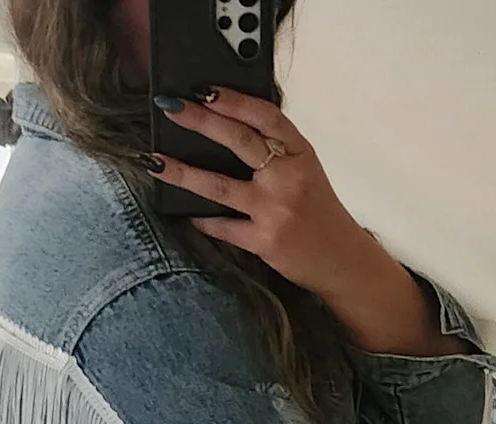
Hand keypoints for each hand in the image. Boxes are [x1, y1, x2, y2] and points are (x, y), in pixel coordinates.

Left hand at [150, 90, 464, 354]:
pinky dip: (202, 220)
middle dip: (201, 121)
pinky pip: (223, 227)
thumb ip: (277, 149)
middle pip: (239, 141)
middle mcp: (288, 178)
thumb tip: (230, 124)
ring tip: (155, 161)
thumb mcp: (306, 170)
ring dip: (183, 173)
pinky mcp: (264, 242)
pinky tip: (184, 213)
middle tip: (171, 107)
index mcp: (301, 152)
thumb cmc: (319, 212)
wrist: (341, 260)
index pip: (265, 116)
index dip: (233, 99)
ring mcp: (275, 210)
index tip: (204, 90)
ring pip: (219, 186)